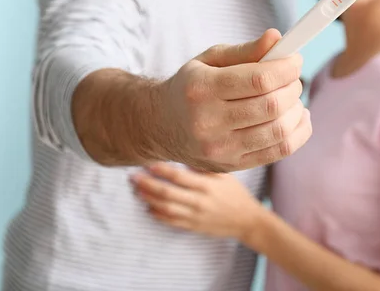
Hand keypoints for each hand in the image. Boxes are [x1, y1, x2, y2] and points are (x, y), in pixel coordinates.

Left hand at [131, 162, 263, 240]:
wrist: (246, 220)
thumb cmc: (235, 193)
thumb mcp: (224, 175)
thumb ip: (204, 166)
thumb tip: (185, 152)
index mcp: (206, 186)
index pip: (178, 176)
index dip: (161, 170)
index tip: (148, 163)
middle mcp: (198, 201)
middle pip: (166, 193)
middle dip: (147, 184)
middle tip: (133, 176)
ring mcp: (194, 216)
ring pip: (165, 208)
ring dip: (148, 199)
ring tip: (137, 190)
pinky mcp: (193, 226)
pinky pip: (171, 221)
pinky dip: (157, 215)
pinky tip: (148, 207)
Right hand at [155, 29, 311, 171]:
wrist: (161, 125)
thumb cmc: (192, 87)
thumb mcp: (210, 60)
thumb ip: (245, 50)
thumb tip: (277, 38)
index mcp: (201, 89)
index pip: (258, 79)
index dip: (286, 68)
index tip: (294, 60)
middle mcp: (208, 122)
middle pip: (272, 105)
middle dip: (293, 87)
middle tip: (292, 78)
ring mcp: (221, 148)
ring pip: (279, 130)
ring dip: (297, 109)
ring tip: (292, 98)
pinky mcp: (232, 165)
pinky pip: (280, 151)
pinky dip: (298, 132)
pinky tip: (297, 117)